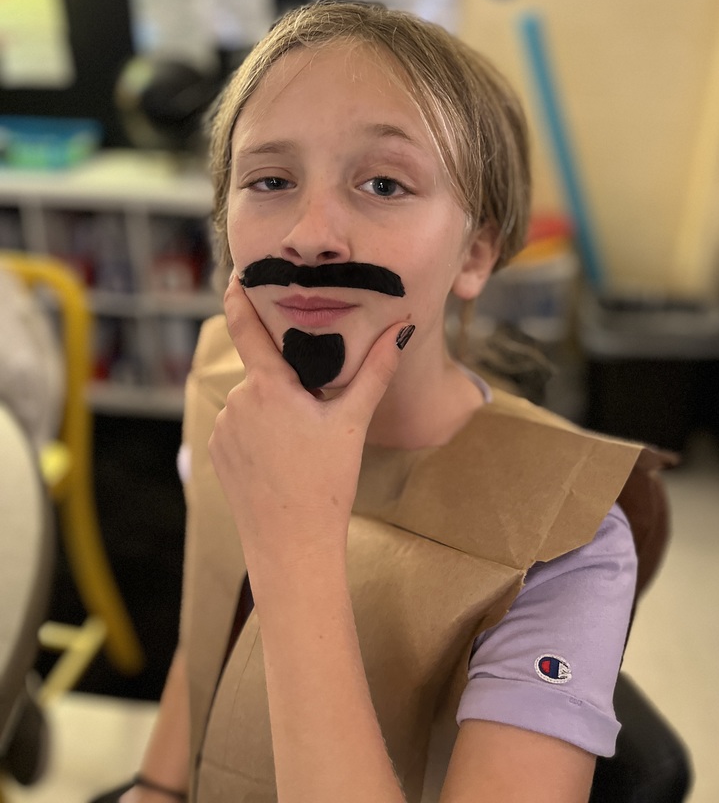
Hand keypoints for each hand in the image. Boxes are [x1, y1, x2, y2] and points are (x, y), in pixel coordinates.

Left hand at [208, 276, 409, 584]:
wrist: (292, 545)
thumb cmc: (326, 482)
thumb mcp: (353, 421)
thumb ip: (376, 369)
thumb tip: (403, 327)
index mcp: (269, 386)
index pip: (246, 326)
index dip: (238, 296)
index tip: (236, 273)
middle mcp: (237, 400)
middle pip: (264, 372)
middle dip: (287, 380)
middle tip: (314, 411)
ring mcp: (223, 428)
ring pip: (253, 401)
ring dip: (274, 409)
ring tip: (301, 445)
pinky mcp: (216, 452)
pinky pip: (239, 425)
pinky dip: (259, 431)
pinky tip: (281, 458)